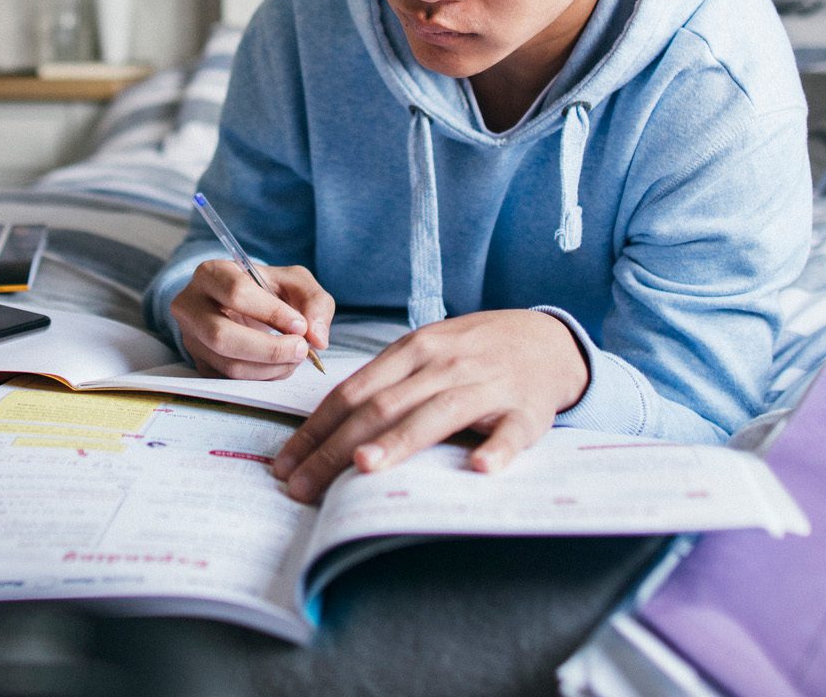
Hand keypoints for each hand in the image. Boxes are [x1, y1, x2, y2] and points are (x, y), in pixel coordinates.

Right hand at [171, 260, 335, 380]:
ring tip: (295, 357)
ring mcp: (192, 338)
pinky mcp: (200, 364)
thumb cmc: (268, 290)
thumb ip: (314, 301)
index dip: (271, 312)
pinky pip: (231, 380)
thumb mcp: (294, 282)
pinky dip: (263, 378)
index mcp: (211, 274)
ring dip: (270, 368)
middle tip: (301, 349)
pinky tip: (280, 366)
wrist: (246, 307)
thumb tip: (317, 338)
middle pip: (222, 335)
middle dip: (269, 349)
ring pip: (228, 364)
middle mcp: (191, 306)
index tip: (300, 325)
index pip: (236, 292)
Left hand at [272, 309, 588, 501]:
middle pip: (381, 407)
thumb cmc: (469, 352)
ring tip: (363, 467)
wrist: (541, 338)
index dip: (315, 429)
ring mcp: (484, 386)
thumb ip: (384, 385)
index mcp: (411, 351)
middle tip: (301, 487)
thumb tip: (327, 431)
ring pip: (435, 414)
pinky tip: (480, 468)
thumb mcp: (423, 354)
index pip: (352, 392)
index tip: (284, 464)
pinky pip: (510, 432)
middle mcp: (442, 365)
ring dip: (398, 441)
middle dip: (334, 448)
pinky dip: (496, 448)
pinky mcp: (525, 410)